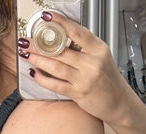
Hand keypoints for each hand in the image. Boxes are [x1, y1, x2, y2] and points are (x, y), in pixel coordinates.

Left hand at [18, 12, 132, 125]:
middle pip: (61, 50)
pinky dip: (43, 79)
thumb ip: (85, 47)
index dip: (60, 23)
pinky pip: (56, 85)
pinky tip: (34, 74)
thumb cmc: (108, 79)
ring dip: (38, 60)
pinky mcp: (78, 93)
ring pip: (56, 67)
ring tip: (27, 54)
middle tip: (27, 40)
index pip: (76, 31)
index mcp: (98, 49)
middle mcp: (92, 63)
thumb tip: (62, 36)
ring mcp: (84, 79)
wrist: (118, 103)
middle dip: (40, 45)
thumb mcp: (102, 56)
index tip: (47, 17)